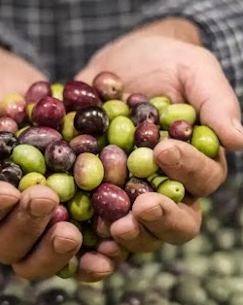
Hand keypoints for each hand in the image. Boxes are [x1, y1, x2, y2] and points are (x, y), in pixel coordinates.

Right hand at [0, 33, 83, 279]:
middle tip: (47, 199)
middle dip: (25, 227)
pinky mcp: (67, 220)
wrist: (18, 88)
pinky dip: (90, 258)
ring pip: (38, 256)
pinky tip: (109, 254)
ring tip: (75, 232)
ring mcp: (34, 226)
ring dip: (55, 250)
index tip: (7, 191)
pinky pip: (78, 250)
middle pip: (5, 245)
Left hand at [76, 18, 242, 253]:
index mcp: (196, 165)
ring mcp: (132, 199)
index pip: (203, 179)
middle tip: (141, 209)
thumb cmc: (164, 64)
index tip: (165, 151)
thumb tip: (238, 139)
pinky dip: (92, 241)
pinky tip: (78, 238)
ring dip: (130, 237)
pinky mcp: (98, 199)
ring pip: (141, 234)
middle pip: (178, 222)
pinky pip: (98, 229)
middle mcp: (168, 190)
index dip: (188, 169)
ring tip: (113, 227)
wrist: (118, 66)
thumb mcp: (193, 70)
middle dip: (161, 219)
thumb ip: (215, 101)